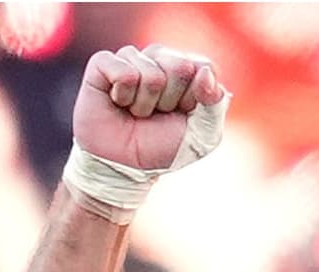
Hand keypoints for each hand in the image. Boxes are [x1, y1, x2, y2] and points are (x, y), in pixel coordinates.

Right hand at [71, 44, 224, 172]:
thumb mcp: (201, 135)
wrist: (123, 166)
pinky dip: (123, 95)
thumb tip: (204, 71)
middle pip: (180, 66)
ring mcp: (132, 58)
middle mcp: (160, 59)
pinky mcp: (103, 64)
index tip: (182, 114)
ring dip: (144, 104)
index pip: (203, 67)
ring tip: (135, 113)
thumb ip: (214, 105)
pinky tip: (118, 103)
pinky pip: (123, 71)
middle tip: (156, 114)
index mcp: (187, 72)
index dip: (194, 97)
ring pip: (151, 73)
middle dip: (169, 101)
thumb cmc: (161, 148)